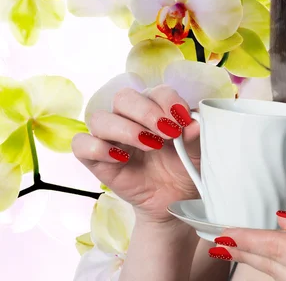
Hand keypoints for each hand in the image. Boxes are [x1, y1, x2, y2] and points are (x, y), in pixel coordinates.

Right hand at [71, 84, 200, 224]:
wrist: (174, 199)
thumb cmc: (184, 166)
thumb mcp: (198, 151)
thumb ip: (195, 135)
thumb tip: (196, 123)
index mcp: (155, 107)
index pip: (156, 91)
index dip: (169, 101)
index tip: (183, 119)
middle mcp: (130, 117)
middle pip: (124, 98)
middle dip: (146, 112)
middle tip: (168, 132)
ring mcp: (110, 137)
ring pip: (100, 118)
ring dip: (125, 129)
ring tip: (150, 145)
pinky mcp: (96, 159)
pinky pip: (82, 145)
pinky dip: (97, 147)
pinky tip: (122, 158)